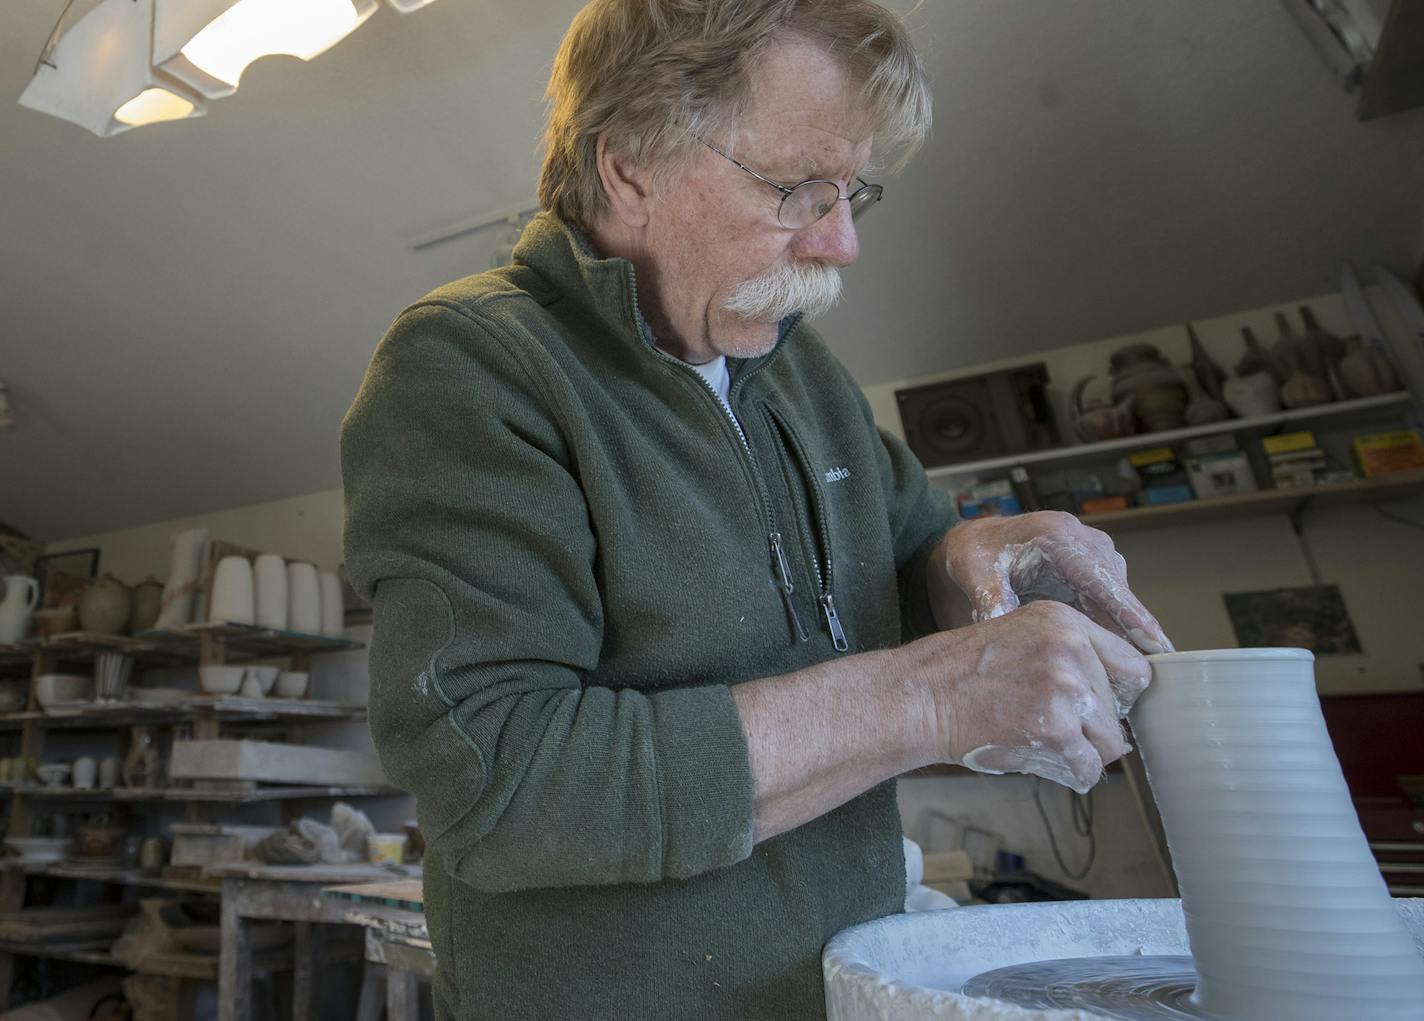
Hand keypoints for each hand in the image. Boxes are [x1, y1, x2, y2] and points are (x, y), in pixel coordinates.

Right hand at [908, 600, 1150, 792]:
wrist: (920, 696)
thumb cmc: (961, 673)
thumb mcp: (1020, 637)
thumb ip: (1067, 656)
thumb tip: (1111, 701)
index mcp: (1065, 622)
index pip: (1132, 666)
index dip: (1119, 694)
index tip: (1102, 709)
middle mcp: (1071, 649)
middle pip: (1120, 709)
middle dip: (1093, 727)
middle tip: (1052, 728)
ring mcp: (1065, 689)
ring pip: (1110, 742)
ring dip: (1083, 752)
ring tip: (1046, 745)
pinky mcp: (1056, 729)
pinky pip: (1088, 768)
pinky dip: (1071, 774)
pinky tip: (1044, 762)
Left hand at [935, 511, 1172, 666]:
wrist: (975, 542)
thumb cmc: (974, 554)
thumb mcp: (973, 572)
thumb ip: (990, 599)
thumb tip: (1003, 629)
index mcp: (1059, 537)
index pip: (1102, 580)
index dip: (1131, 615)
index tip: (1156, 644)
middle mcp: (1087, 545)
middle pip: (1120, 597)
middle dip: (1137, 637)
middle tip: (1152, 681)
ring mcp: (1095, 560)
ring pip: (1119, 607)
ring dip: (1128, 642)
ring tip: (1139, 685)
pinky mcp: (1095, 576)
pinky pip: (1111, 610)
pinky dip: (1115, 638)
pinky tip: (1120, 672)